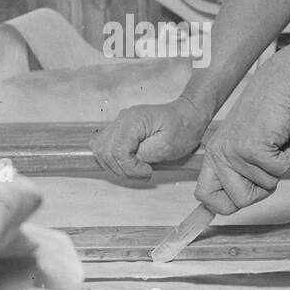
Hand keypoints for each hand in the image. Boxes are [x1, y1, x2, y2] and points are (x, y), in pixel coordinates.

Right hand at [90, 96, 210, 179]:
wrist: (188, 116)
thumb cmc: (183, 127)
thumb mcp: (168, 146)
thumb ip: (145, 154)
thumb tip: (130, 161)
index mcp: (133, 120)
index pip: (117, 150)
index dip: (129, 167)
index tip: (147, 171)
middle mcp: (122, 120)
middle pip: (105, 152)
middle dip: (122, 169)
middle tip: (143, 172)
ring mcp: (119, 124)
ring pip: (101, 151)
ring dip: (117, 166)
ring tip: (138, 169)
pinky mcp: (120, 131)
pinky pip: (106, 148)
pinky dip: (114, 160)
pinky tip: (130, 164)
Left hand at [195, 81, 289, 214]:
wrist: (280, 85)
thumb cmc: (267, 115)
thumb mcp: (243, 145)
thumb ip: (238, 172)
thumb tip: (234, 203)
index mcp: (214, 156)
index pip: (206, 197)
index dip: (226, 205)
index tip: (242, 198)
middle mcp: (220, 155)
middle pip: (240, 202)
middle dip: (263, 189)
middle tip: (270, 163)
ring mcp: (235, 153)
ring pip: (267, 185)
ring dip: (281, 165)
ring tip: (276, 141)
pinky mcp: (254, 149)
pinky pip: (281, 169)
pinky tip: (285, 136)